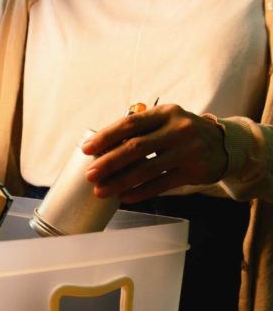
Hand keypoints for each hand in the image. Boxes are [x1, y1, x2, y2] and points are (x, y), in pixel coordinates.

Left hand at [82, 104, 227, 202]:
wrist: (223, 145)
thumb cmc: (180, 134)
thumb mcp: (164, 122)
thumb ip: (138, 131)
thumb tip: (99, 149)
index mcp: (164, 113)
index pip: (130, 124)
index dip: (106, 137)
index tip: (86, 149)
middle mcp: (178, 128)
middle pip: (136, 147)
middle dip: (108, 162)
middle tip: (90, 174)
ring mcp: (188, 150)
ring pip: (147, 169)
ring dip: (120, 182)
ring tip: (101, 191)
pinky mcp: (195, 171)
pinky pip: (161, 184)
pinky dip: (140, 192)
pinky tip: (123, 197)